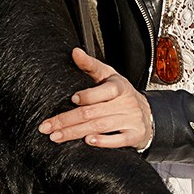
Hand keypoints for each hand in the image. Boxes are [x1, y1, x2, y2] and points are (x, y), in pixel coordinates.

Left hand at [38, 47, 153, 149]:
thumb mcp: (109, 76)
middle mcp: (126, 103)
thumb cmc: (121, 94)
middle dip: (67, 120)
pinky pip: (119, 140)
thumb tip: (75, 52)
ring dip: (76, 132)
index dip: (88, 95)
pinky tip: (88, 141)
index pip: (105, 90)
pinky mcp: (134, 135)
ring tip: (56, 136)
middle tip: (47, 127)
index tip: (72, 99)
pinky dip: (103, 142)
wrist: (146, 114)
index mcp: (119, 86)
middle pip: (93, 112)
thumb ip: (90, 65)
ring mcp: (131, 120)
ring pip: (100, 126)